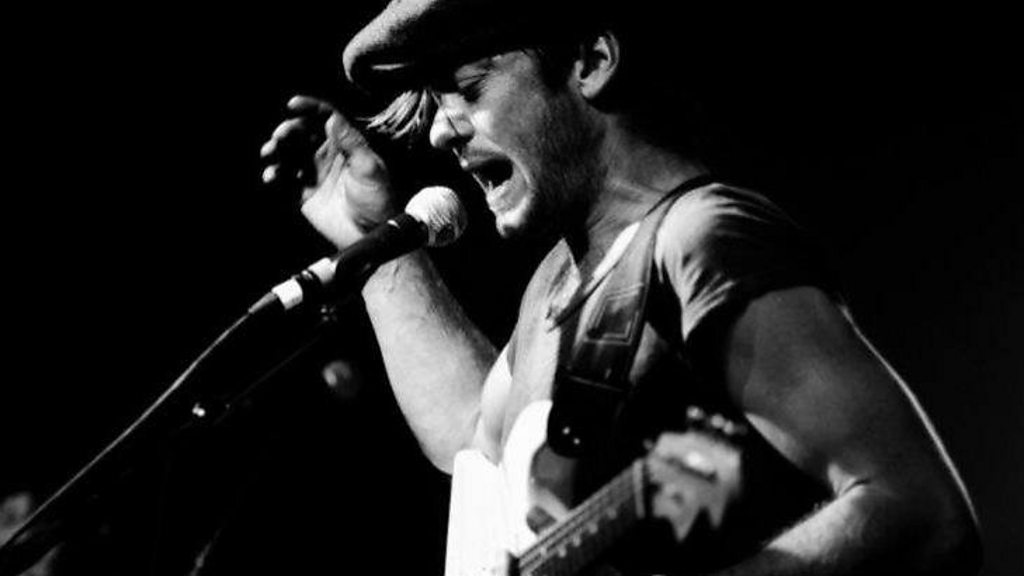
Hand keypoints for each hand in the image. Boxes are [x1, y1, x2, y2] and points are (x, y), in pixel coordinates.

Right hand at [261, 95, 395, 248]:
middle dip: (288, 130)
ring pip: (289, 154)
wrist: (371, 234)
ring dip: (277, 150)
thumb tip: (333, 119)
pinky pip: (285, 180)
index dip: (309, 108)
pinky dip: (275, 174)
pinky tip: (272, 176)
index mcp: (345, 145)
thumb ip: (351, 143)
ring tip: (270, 152)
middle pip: (302, 133)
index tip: (293, 104)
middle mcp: (328, 155)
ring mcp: (315, 173)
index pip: (326, 118)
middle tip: (280, 136)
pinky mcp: (305, 193)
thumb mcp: (369, 168)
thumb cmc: (378, 201)